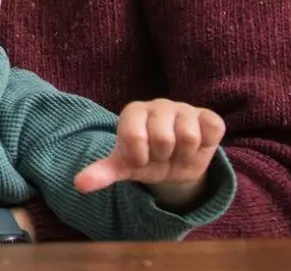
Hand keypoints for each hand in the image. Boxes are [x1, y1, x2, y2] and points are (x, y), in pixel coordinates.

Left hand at [73, 99, 224, 209]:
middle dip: (163, 157)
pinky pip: (212, 130)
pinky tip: (197, 145)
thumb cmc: (146, 159)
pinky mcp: (208, 116)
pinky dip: (205, 145)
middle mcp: (158, 105)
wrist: (176, 163)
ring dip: (184, 154)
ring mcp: (184, 109)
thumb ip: (102, 173)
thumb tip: (78, 185)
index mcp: (134, 112)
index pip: (134, 137)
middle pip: (163, 138)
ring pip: (188, 136)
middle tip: (162, 155)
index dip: (140, 157)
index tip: (141, 158)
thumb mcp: (124, 166)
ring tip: (178, 151)